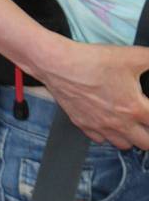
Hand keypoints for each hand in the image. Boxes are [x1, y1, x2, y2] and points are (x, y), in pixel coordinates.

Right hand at [34, 37, 148, 149]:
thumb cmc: (93, 63)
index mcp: (134, 108)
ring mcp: (98, 126)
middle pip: (144, 143)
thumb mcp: (135, 56)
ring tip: (134, 126)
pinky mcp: (83, 124)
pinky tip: (110, 123)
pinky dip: (108, 135)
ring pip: (123, 145)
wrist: (61, 67)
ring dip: (132, 138)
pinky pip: (100, 139)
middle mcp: (117, 122)